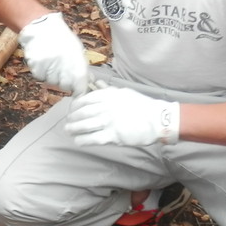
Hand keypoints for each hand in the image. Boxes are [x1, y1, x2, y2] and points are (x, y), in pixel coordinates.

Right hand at [18, 12, 89, 93]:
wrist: (40, 26)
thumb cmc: (60, 37)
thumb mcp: (76, 48)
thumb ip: (80, 66)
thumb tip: (87, 80)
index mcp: (76, 59)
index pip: (80, 83)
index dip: (79, 90)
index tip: (78, 91)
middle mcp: (63, 64)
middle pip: (65, 86)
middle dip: (64, 83)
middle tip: (61, 74)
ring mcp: (49, 65)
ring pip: (51, 82)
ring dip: (51, 77)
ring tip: (51, 63)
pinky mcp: (36, 65)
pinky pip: (39, 77)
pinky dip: (41, 72)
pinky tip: (43, 62)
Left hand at [64, 87, 180, 146]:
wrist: (158, 119)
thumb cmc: (142, 106)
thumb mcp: (124, 93)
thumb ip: (108, 90)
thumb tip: (97, 84)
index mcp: (108, 96)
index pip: (84, 100)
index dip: (74, 106)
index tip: (71, 110)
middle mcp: (106, 108)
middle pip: (81, 113)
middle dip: (72, 118)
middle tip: (68, 122)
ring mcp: (108, 122)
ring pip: (84, 126)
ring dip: (74, 129)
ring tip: (69, 131)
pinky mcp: (113, 136)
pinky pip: (92, 139)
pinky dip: (82, 140)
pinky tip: (78, 141)